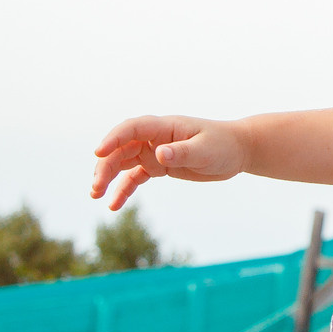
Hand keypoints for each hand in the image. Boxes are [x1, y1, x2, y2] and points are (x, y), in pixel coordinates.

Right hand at [91, 115, 249, 207]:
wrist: (237, 150)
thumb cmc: (223, 145)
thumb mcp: (205, 150)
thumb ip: (182, 152)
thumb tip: (158, 154)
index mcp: (164, 127)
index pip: (132, 128)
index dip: (113, 138)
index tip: (98, 152)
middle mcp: (154, 137)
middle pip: (121, 148)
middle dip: (105, 166)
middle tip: (96, 188)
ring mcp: (154, 152)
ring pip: (123, 162)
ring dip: (107, 176)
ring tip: (95, 195)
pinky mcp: (159, 166)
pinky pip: (135, 177)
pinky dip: (123, 189)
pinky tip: (113, 205)